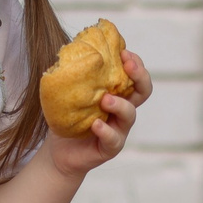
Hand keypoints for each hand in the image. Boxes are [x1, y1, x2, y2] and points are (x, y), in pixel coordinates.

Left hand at [44, 49, 150, 176]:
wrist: (58, 152)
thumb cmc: (67, 119)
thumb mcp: (69, 93)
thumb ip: (74, 75)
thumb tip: (67, 50)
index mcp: (117, 94)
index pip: (134, 76)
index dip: (135, 63)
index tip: (123, 51)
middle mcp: (122, 110)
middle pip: (144, 91)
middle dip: (140, 76)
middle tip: (128, 66)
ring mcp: (118, 129)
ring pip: (130, 115)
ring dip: (120, 104)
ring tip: (105, 99)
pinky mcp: (109, 148)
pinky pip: (113, 139)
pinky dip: (106, 131)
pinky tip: (96, 124)